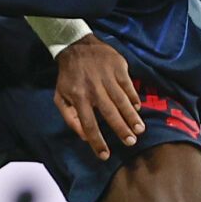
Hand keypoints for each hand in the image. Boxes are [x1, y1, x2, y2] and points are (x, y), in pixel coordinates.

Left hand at [52, 34, 143, 159]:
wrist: (76, 46)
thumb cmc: (68, 77)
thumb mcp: (60, 97)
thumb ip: (70, 118)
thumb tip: (84, 137)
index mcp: (78, 97)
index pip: (88, 124)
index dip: (96, 141)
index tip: (105, 155)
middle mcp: (93, 88)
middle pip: (109, 113)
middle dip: (121, 129)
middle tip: (131, 142)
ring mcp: (107, 77)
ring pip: (121, 100)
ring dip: (131, 116)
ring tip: (139, 130)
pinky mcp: (118, 67)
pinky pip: (128, 86)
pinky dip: (133, 98)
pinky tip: (137, 108)